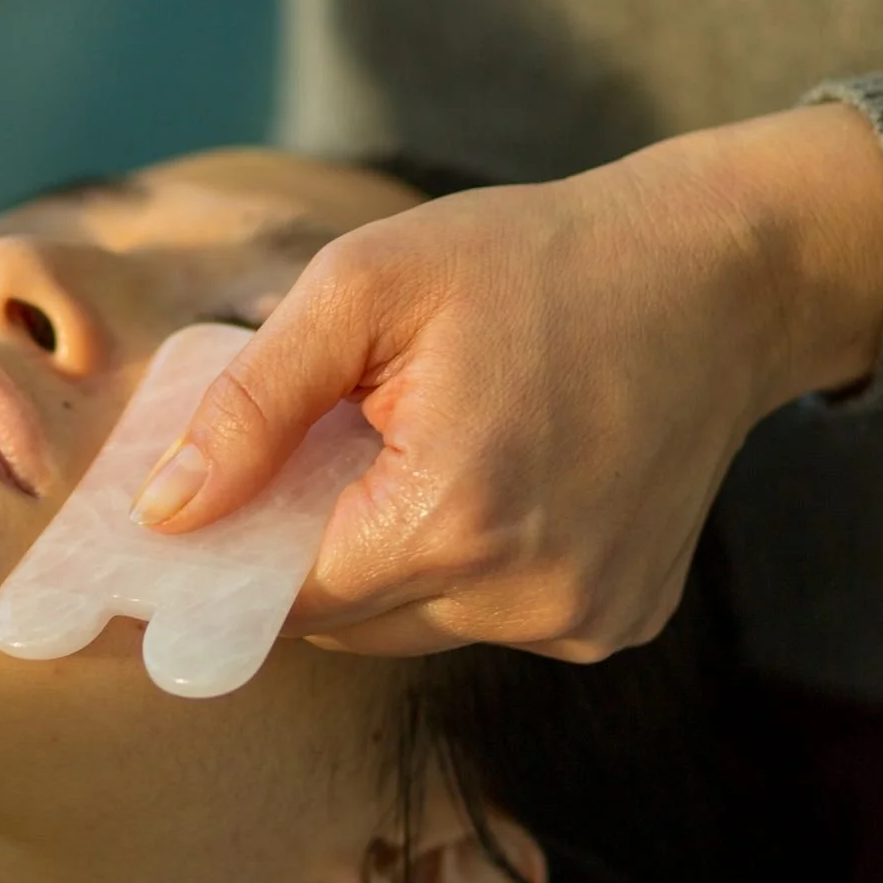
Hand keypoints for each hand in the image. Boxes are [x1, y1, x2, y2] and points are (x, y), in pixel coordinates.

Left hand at [128, 105, 882, 659]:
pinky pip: (493, 617)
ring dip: (389, 556)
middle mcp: (529, 598)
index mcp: (456, 520)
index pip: (286, 600)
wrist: (716, 274)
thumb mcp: (364, 287)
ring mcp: (586, 621)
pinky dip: (465, 565)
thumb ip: (252, 405)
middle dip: (310, 545)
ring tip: (417, 446)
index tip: (186, 531)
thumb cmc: (528, 259)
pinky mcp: (621, 621)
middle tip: (318, 447)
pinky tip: (494, 473)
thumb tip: (165, 512)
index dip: (227, 562)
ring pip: (416, 623)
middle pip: (348, 621)